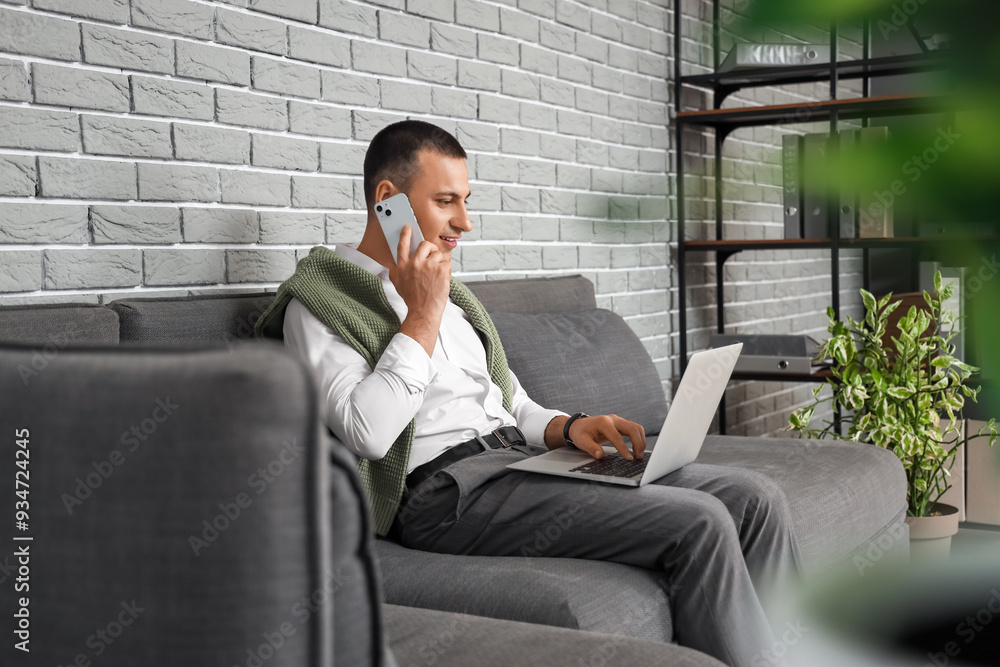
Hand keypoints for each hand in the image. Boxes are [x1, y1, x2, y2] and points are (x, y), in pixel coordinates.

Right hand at [389, 225, 450, 355]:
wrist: (423, 311)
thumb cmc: (412, 299)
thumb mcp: (397, 284)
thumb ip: (396, 271)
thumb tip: (394, 264)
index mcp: (402, 266)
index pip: (402, 245)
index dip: (405, 234)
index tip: (408, 227)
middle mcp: (414, 263)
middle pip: (424, 244)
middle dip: (430, 249)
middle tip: (432, 257)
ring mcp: (428, 265)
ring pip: (438, 254)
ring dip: (439, 262)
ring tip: (436, 276)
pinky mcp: (441, 270)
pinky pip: (447, 263)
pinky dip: (447, 270)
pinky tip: (441, 279)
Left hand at [550, 414, 645, 460]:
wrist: (579, 425)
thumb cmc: (580, 433)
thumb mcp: (581, 441)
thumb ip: (591, 448)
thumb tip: (600, 455)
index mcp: (603, 423)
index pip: (617, 436)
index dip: (624, 449)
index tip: (629, 459)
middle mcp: (613, 419)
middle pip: (632, 428)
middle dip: (638, 443)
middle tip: (638, 457)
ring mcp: (618, 420)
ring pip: (636, 427)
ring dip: (640, 440)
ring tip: (640, 454)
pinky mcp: (621, 424)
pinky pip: (634, 429)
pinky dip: (638, 438)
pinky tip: (637, 448)